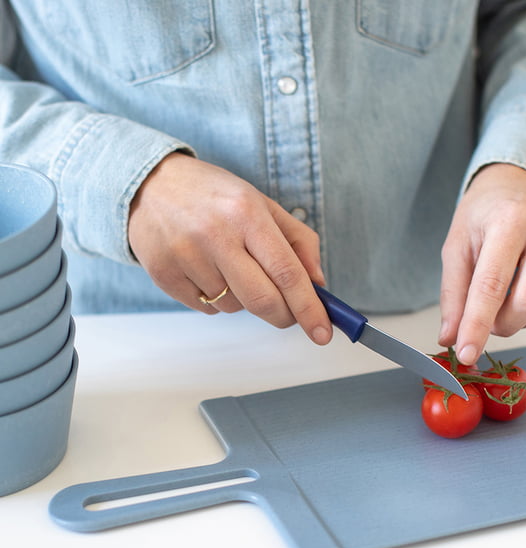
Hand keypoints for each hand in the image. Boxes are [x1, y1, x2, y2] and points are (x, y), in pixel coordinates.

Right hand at [128, 152, 331, 344]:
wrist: (150, 183)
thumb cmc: (215, 197)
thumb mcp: (263, 204)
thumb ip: (299, 241)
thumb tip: (318, 284)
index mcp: (246, 213)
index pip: (287, 272)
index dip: (309, 308)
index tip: (323, 333)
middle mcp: (215, 234)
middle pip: (263, 300)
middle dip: (284, 316)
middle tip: (289, 314)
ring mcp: (185, 256)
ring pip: (235, 307)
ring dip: (245, 300)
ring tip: (230, 267)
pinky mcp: (164, 274)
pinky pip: (208, 309)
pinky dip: (217, 300)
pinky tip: (207, 271)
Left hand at [438, 163, 525, 365]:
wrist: (521, 182)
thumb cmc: (485, 215)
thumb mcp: (457, 246)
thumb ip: (453, 294)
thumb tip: (450, 338)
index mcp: (510, 220)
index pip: (492, 285)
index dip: (477, 326)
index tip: (466, 354)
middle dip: (503, 325)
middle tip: (487, 320)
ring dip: (523, 321)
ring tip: (506, 302)